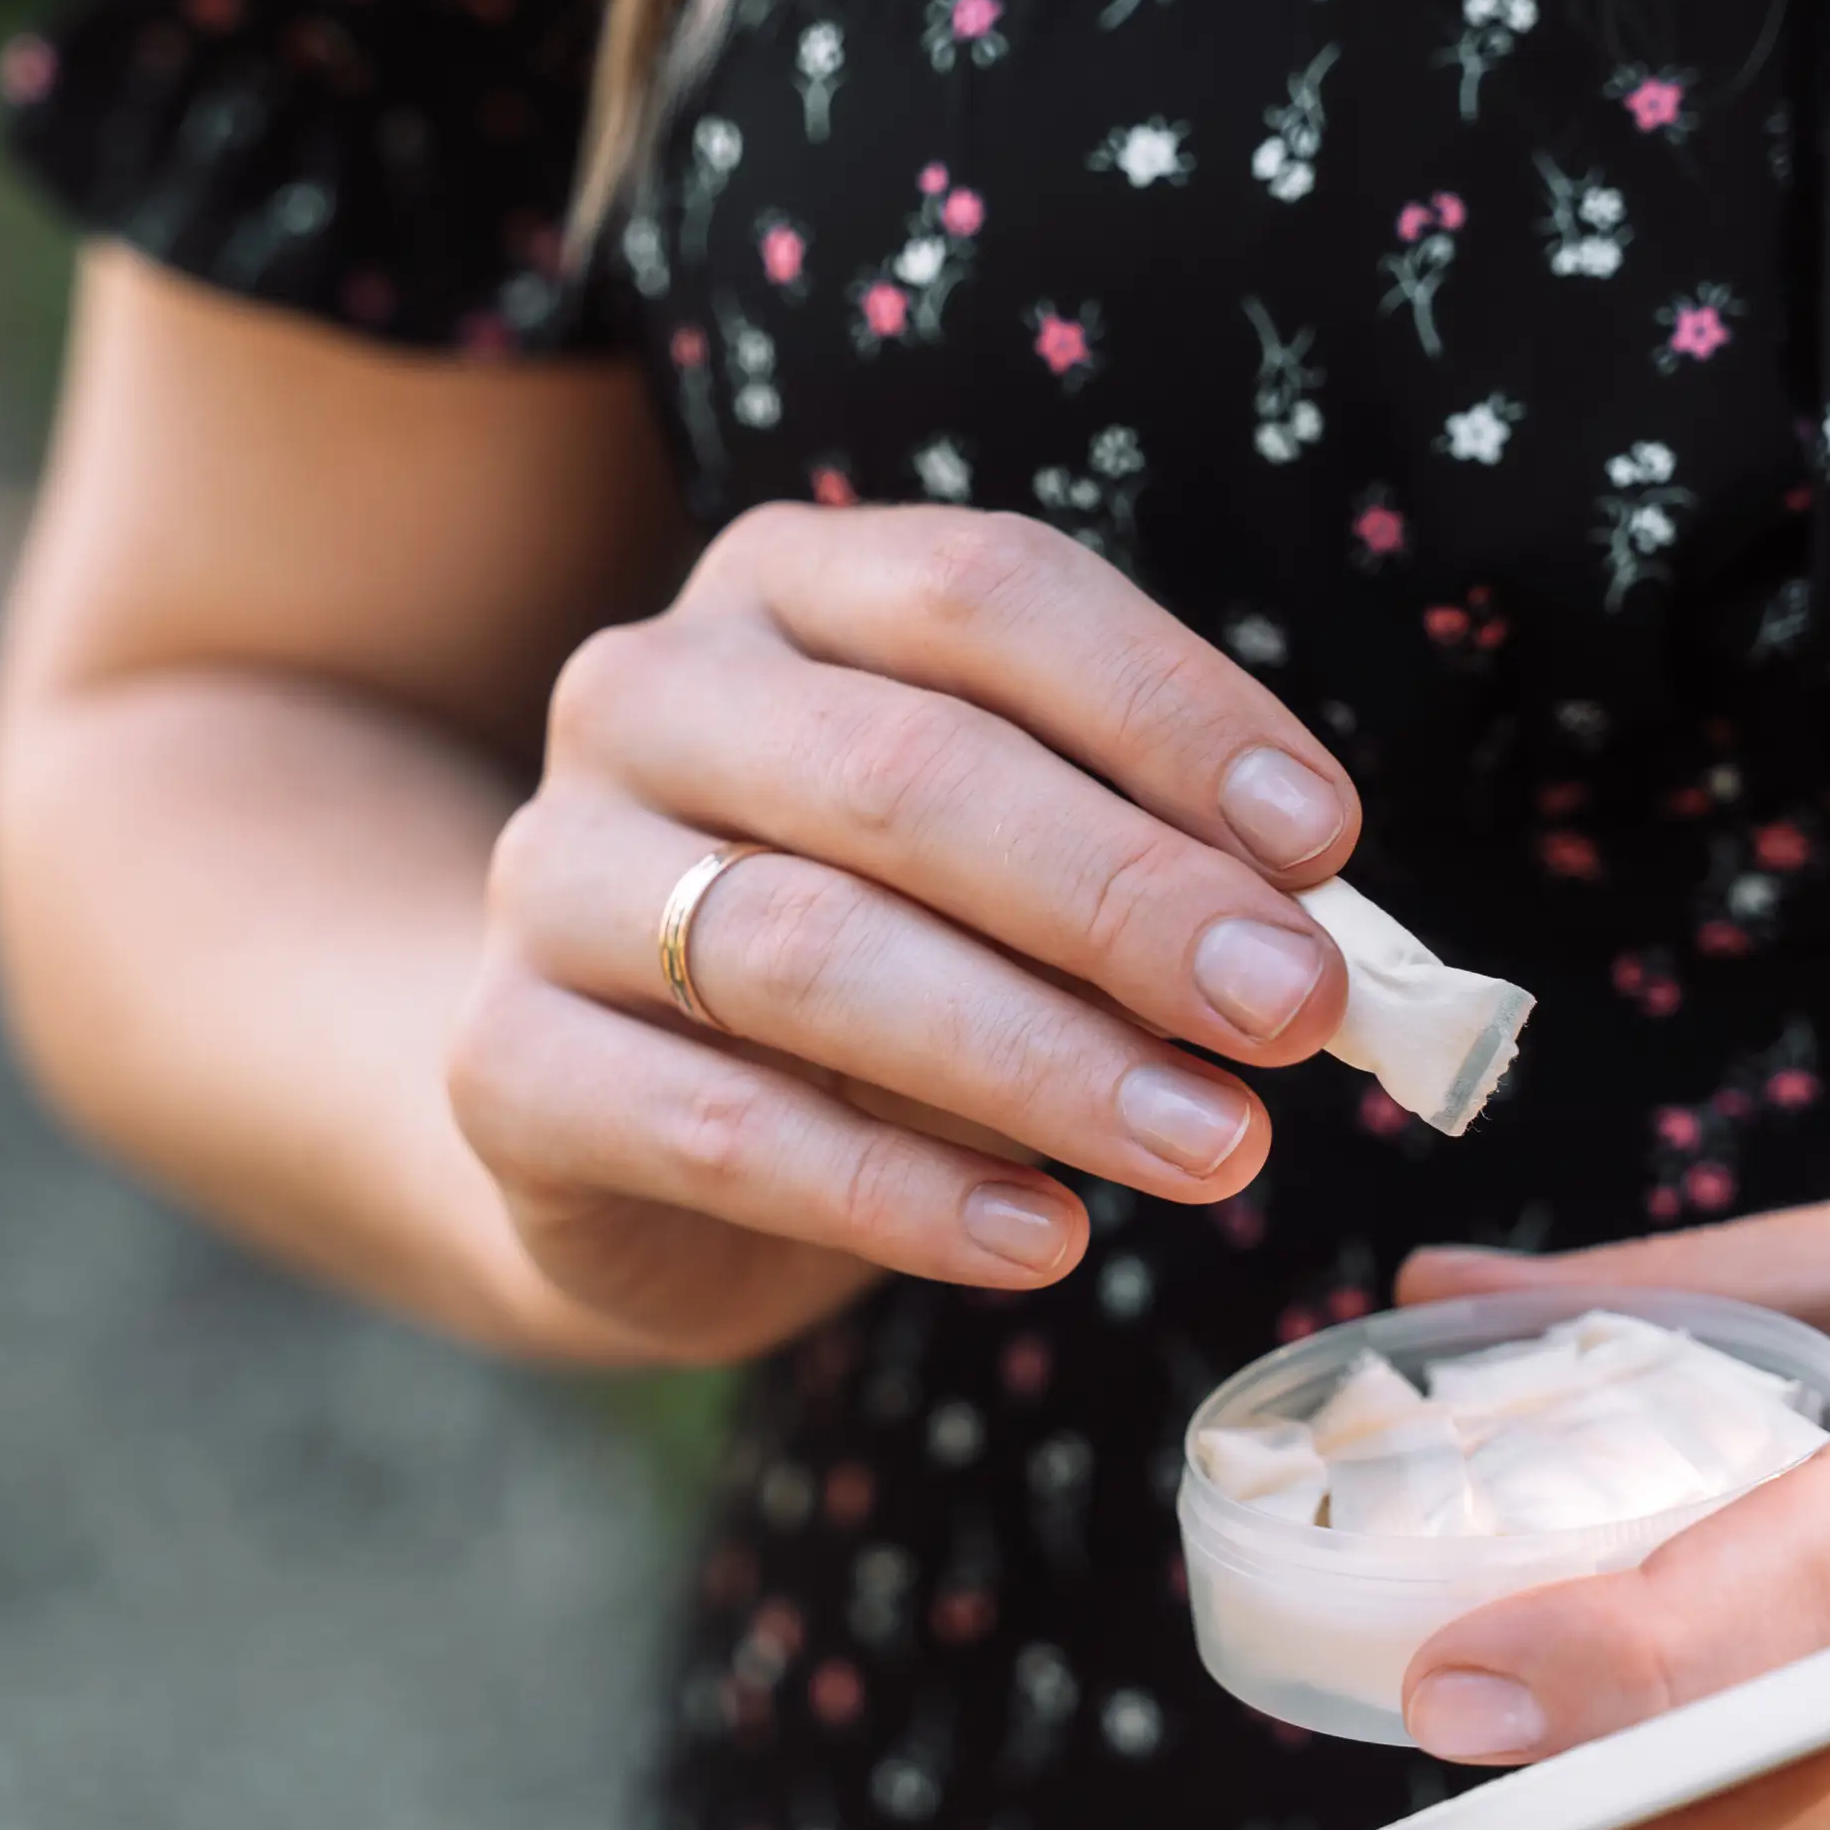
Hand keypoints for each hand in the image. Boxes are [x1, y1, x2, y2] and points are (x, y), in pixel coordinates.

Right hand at [448, 504, 1357, 1359]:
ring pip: (813, 951)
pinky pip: (720, 1128)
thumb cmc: (868, 953)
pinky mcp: (504, 1067)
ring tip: (1216, 1147)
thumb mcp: (1005, 882)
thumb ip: (1140, 876)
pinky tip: (1045, 1239)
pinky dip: (901, 1192)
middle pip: (905, 769)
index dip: (1167, 711)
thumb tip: (1323, 953)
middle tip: (1294, 1012)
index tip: (1325, 845)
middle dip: (1128, 897)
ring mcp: (551, 875)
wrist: (602, 1111)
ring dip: (1043, 1059)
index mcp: (786, 590)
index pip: (986, 592)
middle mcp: (646, 694)